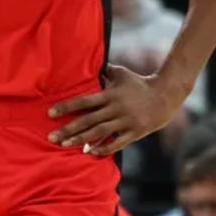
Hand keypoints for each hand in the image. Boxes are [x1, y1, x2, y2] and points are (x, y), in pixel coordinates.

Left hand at [47, 64, 187, 155]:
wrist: (166, 95)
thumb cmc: (139, 83)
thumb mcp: (121, 73)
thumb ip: (104, 70)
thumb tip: (88, 63)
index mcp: (111, 95)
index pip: (84, 101)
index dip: (66, 107)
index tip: (50, 113)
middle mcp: (116, 108)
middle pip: (88, 120)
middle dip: (69, 129)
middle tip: (52, 137)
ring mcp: (126, 122)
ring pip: (100, 133)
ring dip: (81, 140)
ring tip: (66, 145)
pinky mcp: (135, 132)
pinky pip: (117, 143)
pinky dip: (103, 148)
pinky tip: (90, 152)